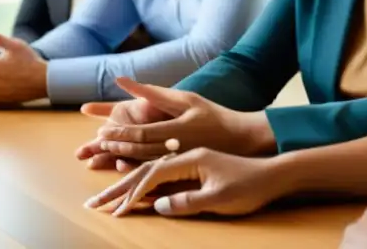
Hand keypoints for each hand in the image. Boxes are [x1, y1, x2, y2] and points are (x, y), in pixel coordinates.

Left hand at [77, 77, 273, 170]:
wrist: (238, 137)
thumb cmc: (212, 113)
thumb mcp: (184, 98)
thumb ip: (152, 92)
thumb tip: (123, 81)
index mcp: (176, 130)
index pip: (140, 134)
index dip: (119, 134)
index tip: (102, 131)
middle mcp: (175, 148)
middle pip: (138, 150)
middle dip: (116, 146)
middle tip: (98, 141)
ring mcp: (178, 160)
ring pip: (144, 161)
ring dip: (122, 156)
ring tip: (106, 151)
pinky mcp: (180, 167)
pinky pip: (154, 168)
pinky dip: (137, 166)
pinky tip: (126, 164)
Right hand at [84, 147, 281, 217]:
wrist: (274, 173)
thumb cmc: (249, 186)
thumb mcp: (220, 197)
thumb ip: (188, 201)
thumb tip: (157, 205)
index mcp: (191, 159)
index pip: (153, 175)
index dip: (132, 194)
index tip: (114, 211)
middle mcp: (186, 154)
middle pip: (144, 168)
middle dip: (117, 186)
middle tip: (92, 202)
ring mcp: (189, 159)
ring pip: (149, 168)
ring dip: (124, 180)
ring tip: (103, 192)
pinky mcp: (194, 165)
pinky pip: (162, 172)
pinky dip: (143, 180)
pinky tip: (133, 188)